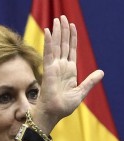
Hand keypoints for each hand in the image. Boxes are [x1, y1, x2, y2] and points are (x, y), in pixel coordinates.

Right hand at [36, 15, 103, 131]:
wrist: (53, 114)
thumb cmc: (63, 107)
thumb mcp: (80, 93)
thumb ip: (90, 82)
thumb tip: (101, 72)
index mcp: (68, 71)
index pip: (71, 50)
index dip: (72, 37)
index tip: (71, 25)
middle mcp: (60, 66)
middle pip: (63, 44)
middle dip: (63, 31)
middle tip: (61, 17)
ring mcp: (53, 67)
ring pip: (56, 46)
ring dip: (56, 32)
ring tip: (56, 20)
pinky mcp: (48, 70)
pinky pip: (48, 53)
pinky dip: (48, 42)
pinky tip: (48, 32)